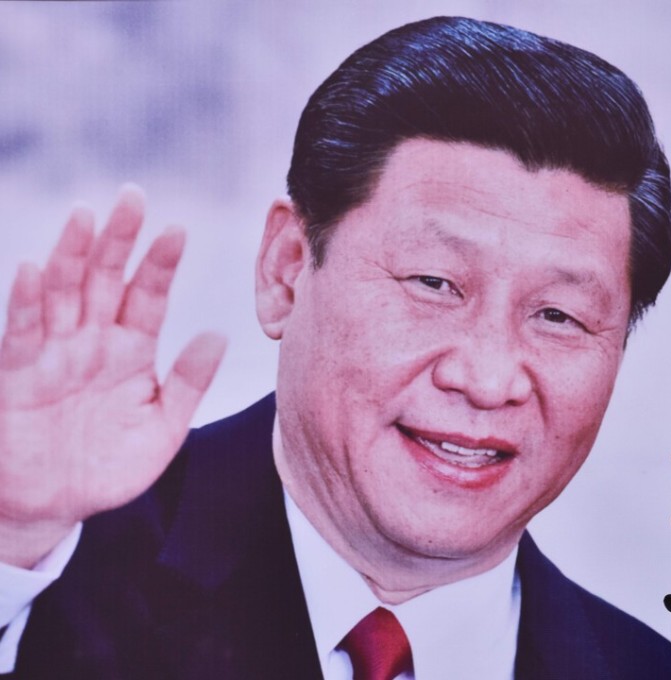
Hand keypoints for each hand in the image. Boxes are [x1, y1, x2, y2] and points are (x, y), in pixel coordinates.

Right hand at [0, 185, 225, 567]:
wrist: (54, 505)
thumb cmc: (109, 465)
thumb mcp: (162, 428)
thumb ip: (187, 382)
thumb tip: (219, 334)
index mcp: (131, 349)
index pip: (149, 296)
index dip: (160, 263)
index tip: (177, 229)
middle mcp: (93, 341)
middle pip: (105, 279)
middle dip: (118, 238)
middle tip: (132, 197)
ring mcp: (54, 354)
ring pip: (63, 293)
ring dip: (72, 254)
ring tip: (85, 216)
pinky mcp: (19, 375)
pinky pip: (22, 333)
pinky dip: (27, 302)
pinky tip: (34, 269)